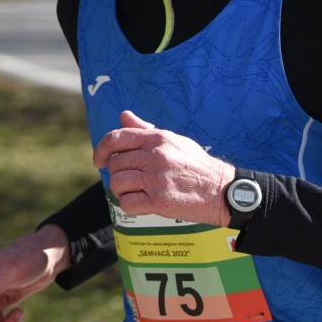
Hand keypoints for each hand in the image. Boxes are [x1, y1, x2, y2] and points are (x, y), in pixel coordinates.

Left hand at [92, 110, 234, 225]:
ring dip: (122, 190)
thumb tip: (123, 115)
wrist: (222, 190)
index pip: (115, 138)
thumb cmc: (196, 165)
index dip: (101, 150)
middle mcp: (156, 156)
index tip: (99, 160)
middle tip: (132, 180)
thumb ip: (145, 130)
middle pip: (115, 164)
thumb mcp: (174, 140)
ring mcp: (157, 179)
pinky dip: (130, 205)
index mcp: (157, 139)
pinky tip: (143, 202)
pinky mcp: (159, 201)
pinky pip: (127, 203)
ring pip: (117, 183)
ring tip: (137, 191)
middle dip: (117, 174)